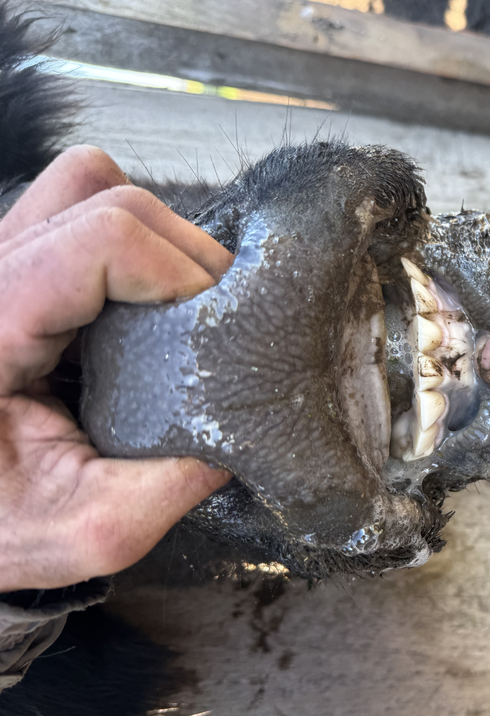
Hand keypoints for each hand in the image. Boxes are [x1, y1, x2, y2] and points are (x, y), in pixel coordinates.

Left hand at [0, 146, 232, 592]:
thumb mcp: (87, 531)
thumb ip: (169, 487)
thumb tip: (241, 434)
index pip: (104, 239)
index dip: (182, 272)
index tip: (212, 329)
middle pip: (110, 199)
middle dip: (185, 256)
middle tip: (209, 324)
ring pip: (91, 184)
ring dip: (155, 236)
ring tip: (174, 306)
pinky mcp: (13, 263)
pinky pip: (79, 205)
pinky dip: (130, 239)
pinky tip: (139, 300)